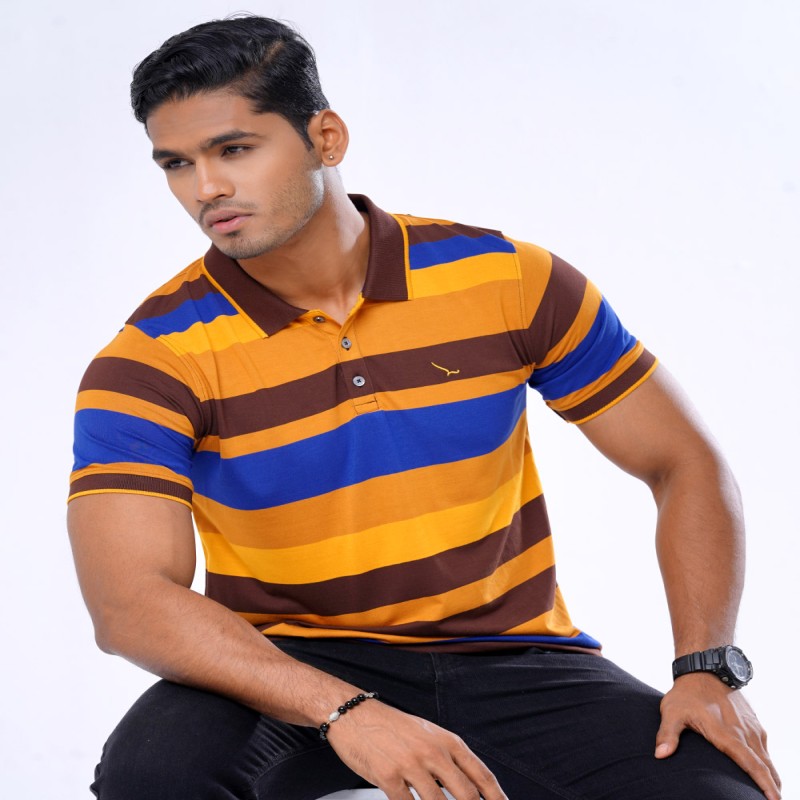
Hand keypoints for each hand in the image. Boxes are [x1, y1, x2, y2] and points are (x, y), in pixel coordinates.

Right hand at [326, 699, 506, 799]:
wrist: (355, 715)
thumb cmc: (391, 725)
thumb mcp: (427, 735)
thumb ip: (448, 760)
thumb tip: (469, 789)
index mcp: (447, 741)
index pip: (482, 776)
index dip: (497, 798)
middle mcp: (433, 752)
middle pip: (466, 795)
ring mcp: (411, 765)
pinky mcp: (389, 777)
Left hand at [655, 673, 780, 799]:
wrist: (703, 667)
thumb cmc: (686, 692)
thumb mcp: (672, 711)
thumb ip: (667, 734)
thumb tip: (660, 755)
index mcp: (726, 733)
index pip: (751, 764)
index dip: (764, 784)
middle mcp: (743, 732)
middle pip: (764, 766)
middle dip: (772, 786)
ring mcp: (750, 726)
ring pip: (766, 757)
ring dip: (771, 776)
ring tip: (772, 794)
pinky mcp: (752, 721)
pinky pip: (764, 747)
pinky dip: (768, 762)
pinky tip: (766, 772)